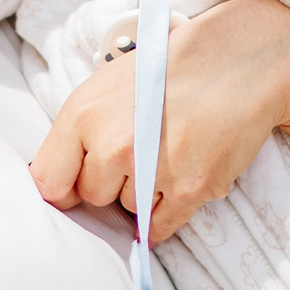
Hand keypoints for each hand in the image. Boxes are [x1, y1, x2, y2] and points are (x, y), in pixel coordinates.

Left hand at [30, 0, 289, 241]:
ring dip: (144, 192)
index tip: (79, 182)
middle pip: (93, 198)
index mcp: (83, 115)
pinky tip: (177, 184)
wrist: (239, 61)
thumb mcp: (106, 85)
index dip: (65, 186)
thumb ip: (77, 131)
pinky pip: (158, 228)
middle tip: (141, 151)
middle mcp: (112, 145)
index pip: (49, 182)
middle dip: (111, 183)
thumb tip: (56, 183)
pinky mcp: (188, 189)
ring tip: (168, 153)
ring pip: (128, 210)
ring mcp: (150, 170)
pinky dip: (165, 215)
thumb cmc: (170, 69)